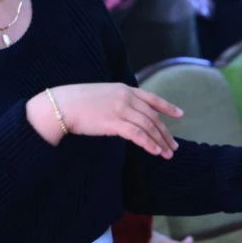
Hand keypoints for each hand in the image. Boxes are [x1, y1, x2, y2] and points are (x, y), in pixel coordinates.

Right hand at [27, 84, 180, 157]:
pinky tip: (156, 152)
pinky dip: (149, 144)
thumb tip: (127, 114)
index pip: (152, 98)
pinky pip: (138, 134)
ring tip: (168, 154)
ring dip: (161, 141)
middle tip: (174, 146)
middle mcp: (126, 97)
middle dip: (165, 132)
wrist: (61, 105)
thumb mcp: (102, 95)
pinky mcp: (115, 122)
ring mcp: (121, 109)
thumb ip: (117, 101)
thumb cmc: (76, 101)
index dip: (167, 107)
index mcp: (124, 88)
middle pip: (153, 116)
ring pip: (149, 126)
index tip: (180, 114)